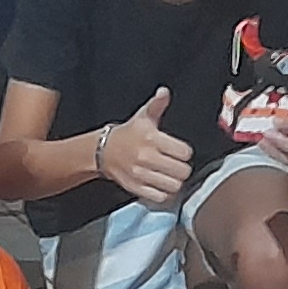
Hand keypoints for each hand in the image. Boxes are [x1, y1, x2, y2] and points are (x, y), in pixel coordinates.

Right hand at [100, 89, 190, 207]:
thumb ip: (157, 104)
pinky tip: (160, 184)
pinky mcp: (136, 187)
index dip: (185, 152)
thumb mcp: (143, 116)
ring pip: (173, 186)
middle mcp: (146, 157)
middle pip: (182, 171)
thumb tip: (164, 92)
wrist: (102, 151)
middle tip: (175, 164)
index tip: (179, 151)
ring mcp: (140, 174)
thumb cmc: (128, 134)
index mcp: (152, 138)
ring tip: (168, 175)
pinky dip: (163, 192)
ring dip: (174, 181)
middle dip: (182, 168)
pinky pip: (160, 196)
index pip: (185, 152)